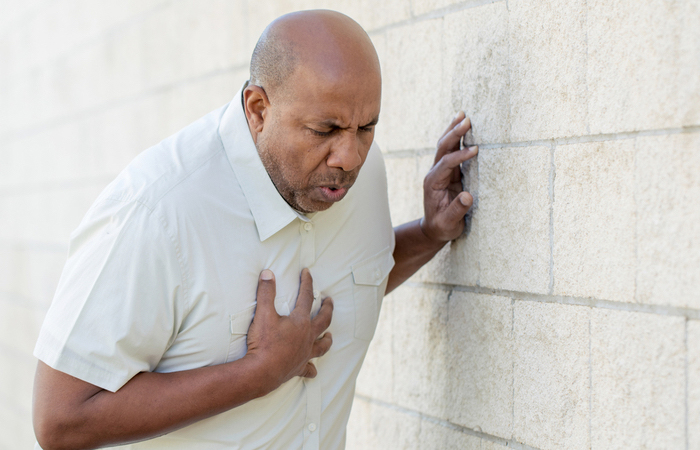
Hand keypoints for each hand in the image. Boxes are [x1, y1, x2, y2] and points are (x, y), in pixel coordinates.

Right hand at [245, 268, 332, 388]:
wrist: (261, 372)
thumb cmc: (263, 343)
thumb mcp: (263, 314)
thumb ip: (266, 293)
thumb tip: (267, 273)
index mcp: (301, 322)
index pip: (306, 297)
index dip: (307, 283)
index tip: (306, 272)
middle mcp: (307, 337)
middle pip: (323, 320)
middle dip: (327, 308)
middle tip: (329, 301)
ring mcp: (305, 354)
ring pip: (322, 346)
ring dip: (326, 340)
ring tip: (329, 336)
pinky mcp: (299, 368)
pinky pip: (309, 369)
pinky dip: (312, 368)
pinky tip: (313, 370)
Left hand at [421, 111, 477, 241]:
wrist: (435, 228)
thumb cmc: (442, 227)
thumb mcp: (449, 224)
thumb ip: (457, 211)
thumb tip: (467, 196)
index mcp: (433, 183)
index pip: (445, 164)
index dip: (460, 156)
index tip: (475, 150)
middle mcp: (434, 173)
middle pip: (442, 148)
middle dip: (454, 134)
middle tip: (467, 120)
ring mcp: (440, 170)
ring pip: (445, 145)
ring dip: (453, 130)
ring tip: (463, 114)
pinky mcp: (448, 170)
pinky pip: (451, 150)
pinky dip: (457, 137)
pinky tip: (462, 125)